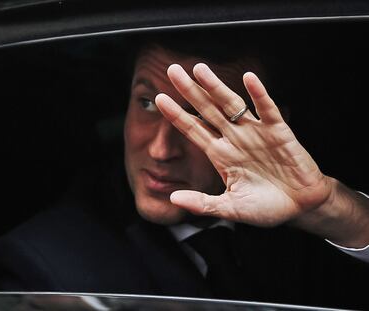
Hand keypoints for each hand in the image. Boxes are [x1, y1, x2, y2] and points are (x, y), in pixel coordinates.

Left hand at [155, 63, 333, 227]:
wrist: (300, 206)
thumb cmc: (265, 207)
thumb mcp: (230, 208)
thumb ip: (203, 203)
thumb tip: (172, 199)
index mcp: (220, 154)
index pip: (193, 129)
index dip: (176, 115)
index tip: (158, 99)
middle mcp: (234, 138)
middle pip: (207, 110)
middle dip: (190, 91)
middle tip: (173, 70)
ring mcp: (255, 133)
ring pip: (232, 105)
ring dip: (217, 87)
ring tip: (200, 69)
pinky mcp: (278, 131)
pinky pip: (267, 110)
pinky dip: (259, 94)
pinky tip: (248, 78)